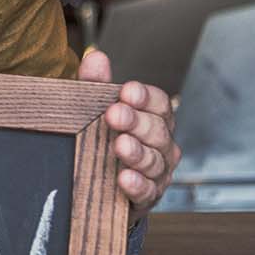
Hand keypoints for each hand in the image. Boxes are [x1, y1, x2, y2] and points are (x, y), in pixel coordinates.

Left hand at [77, 47, 180, 221]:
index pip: (159, 104)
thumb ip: (96, 84)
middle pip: (158, 130)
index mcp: (153, 119)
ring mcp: (157, 172)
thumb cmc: (100, 141)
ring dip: (137, 152)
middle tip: (114, 115)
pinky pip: (147, 191)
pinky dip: (137, 184)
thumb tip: (95, 57)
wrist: (98, 187)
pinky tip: (125, 178)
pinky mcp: (147, 197)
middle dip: (137, 121)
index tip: (126, 91)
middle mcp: (161, 145)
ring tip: (120, 145)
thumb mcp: (93, 110)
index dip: (145, 97)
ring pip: (155, 161)